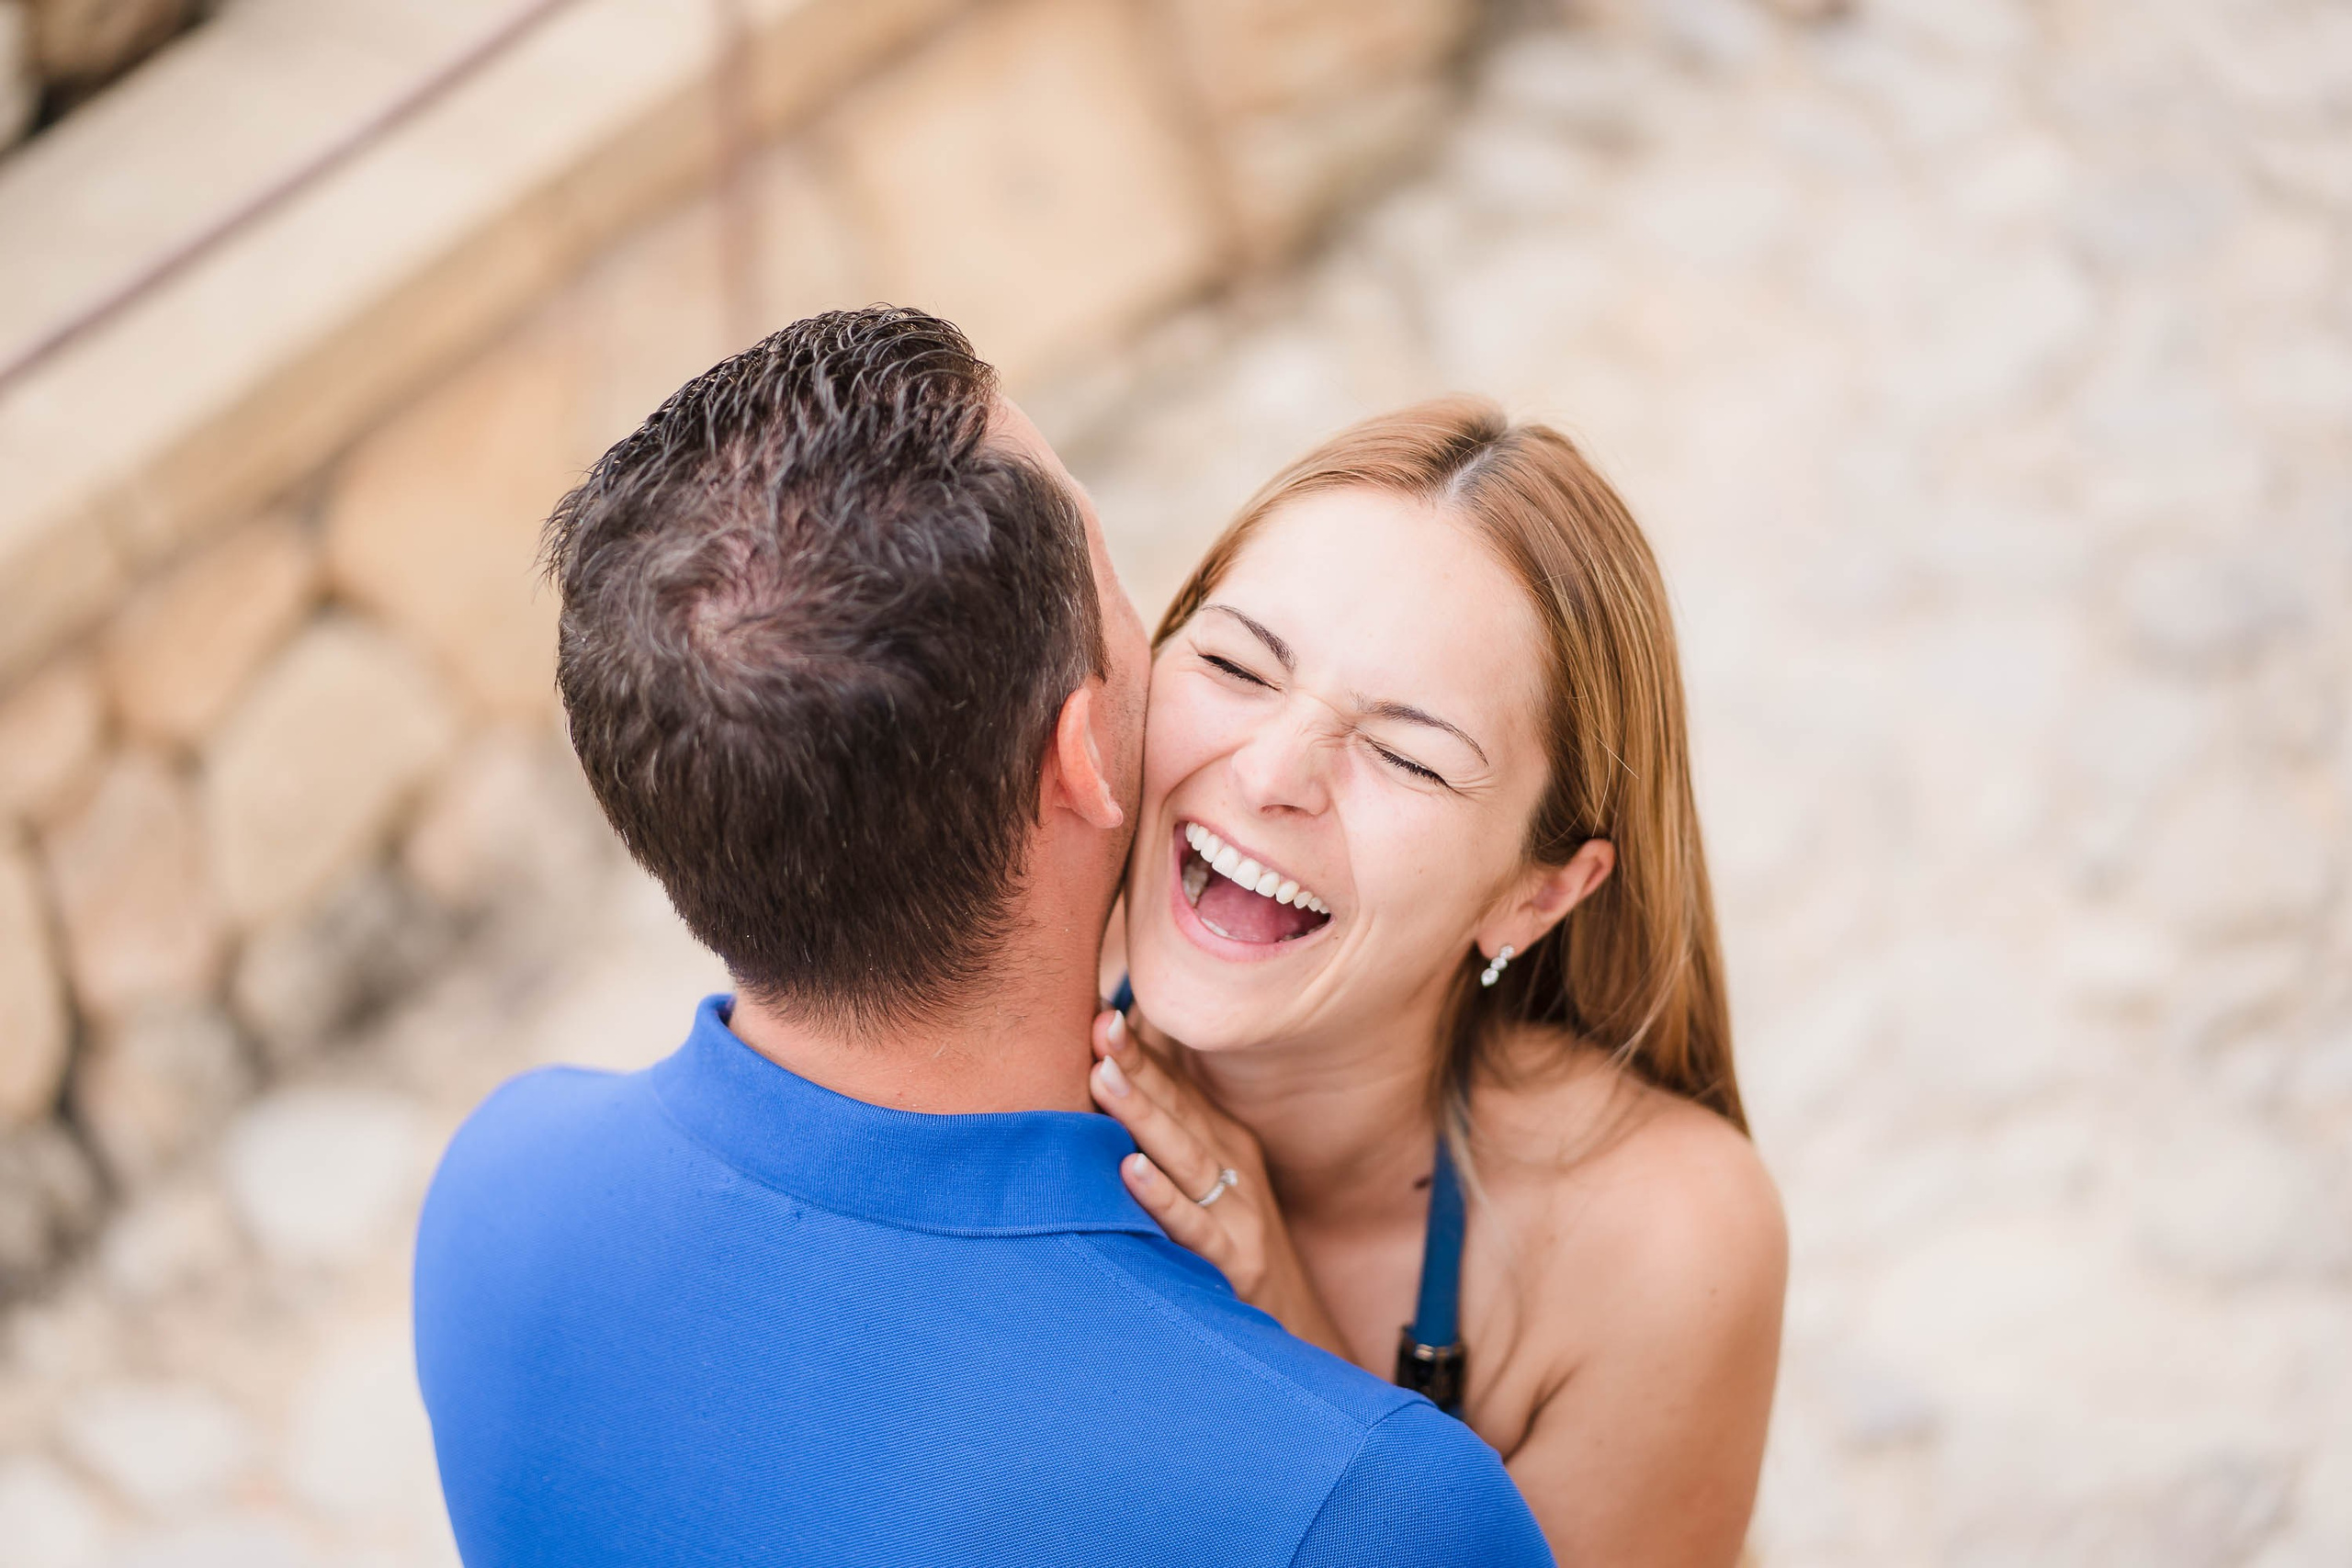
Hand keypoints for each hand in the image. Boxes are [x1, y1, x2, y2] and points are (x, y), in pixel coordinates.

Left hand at [1088, 1008, 1353, 1362]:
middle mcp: (1231, 1165)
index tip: (1098, 1009)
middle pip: (1177, 1108)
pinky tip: (1131, 1170)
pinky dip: (1162, 1197)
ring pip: (1183, 1156)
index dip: (1138, 1048)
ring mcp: (1237, 1211)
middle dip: (1136, 1064)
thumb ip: (1165, 1132)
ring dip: (1142, 1114)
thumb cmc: (1232, 1241)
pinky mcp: (1236, 1260)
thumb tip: (1107, 1076)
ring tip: (1103, 1077)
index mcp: (1221, 1139)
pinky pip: (1193, 1226)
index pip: (1173, 1085)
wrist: (1294, 1324)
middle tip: (1098, 1025)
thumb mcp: (1207, 1179)